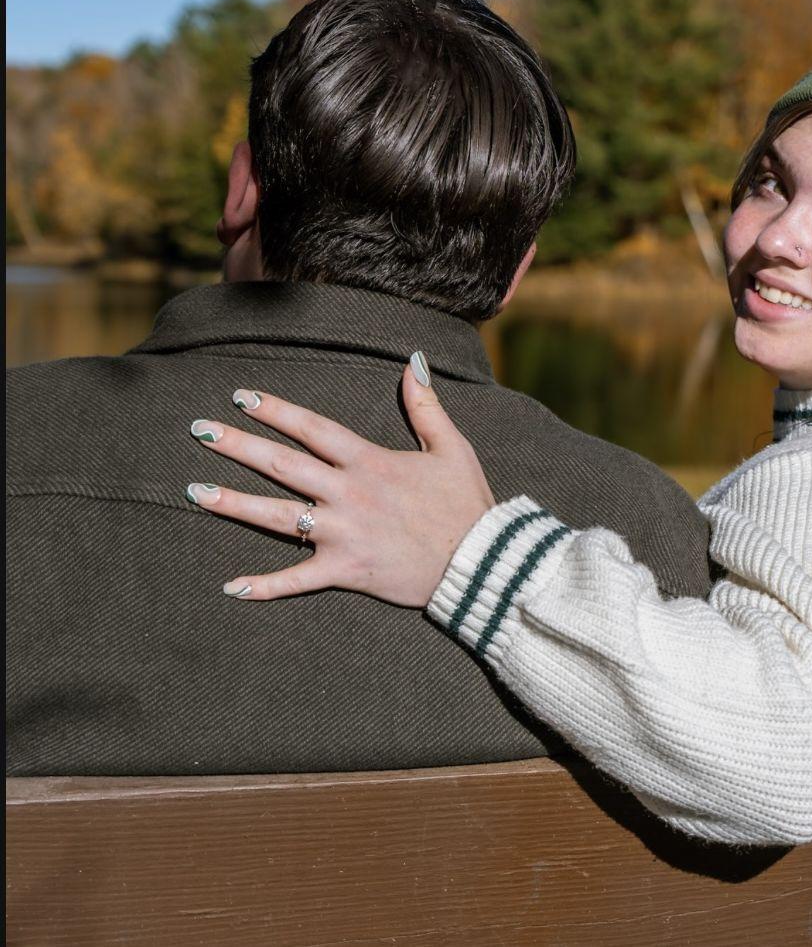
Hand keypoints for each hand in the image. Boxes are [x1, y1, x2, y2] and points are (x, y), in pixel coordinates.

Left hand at [186, 354, 494, 604]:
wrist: (480, 561)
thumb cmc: (466, 503)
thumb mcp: (452, 447)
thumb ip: (426, 405)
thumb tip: (413, 361)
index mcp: (370, 461)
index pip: (313, 428)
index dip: (276, 410)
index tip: (242, 396)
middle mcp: (349, 494)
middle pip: (282, 465)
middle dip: (238, 445)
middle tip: (200, 430)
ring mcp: (343, 534)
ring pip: (277, 517)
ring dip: (233, 503)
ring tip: (194, 491)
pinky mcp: (345, 571)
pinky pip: (297, 580)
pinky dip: (264, 586)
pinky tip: (231, 586)